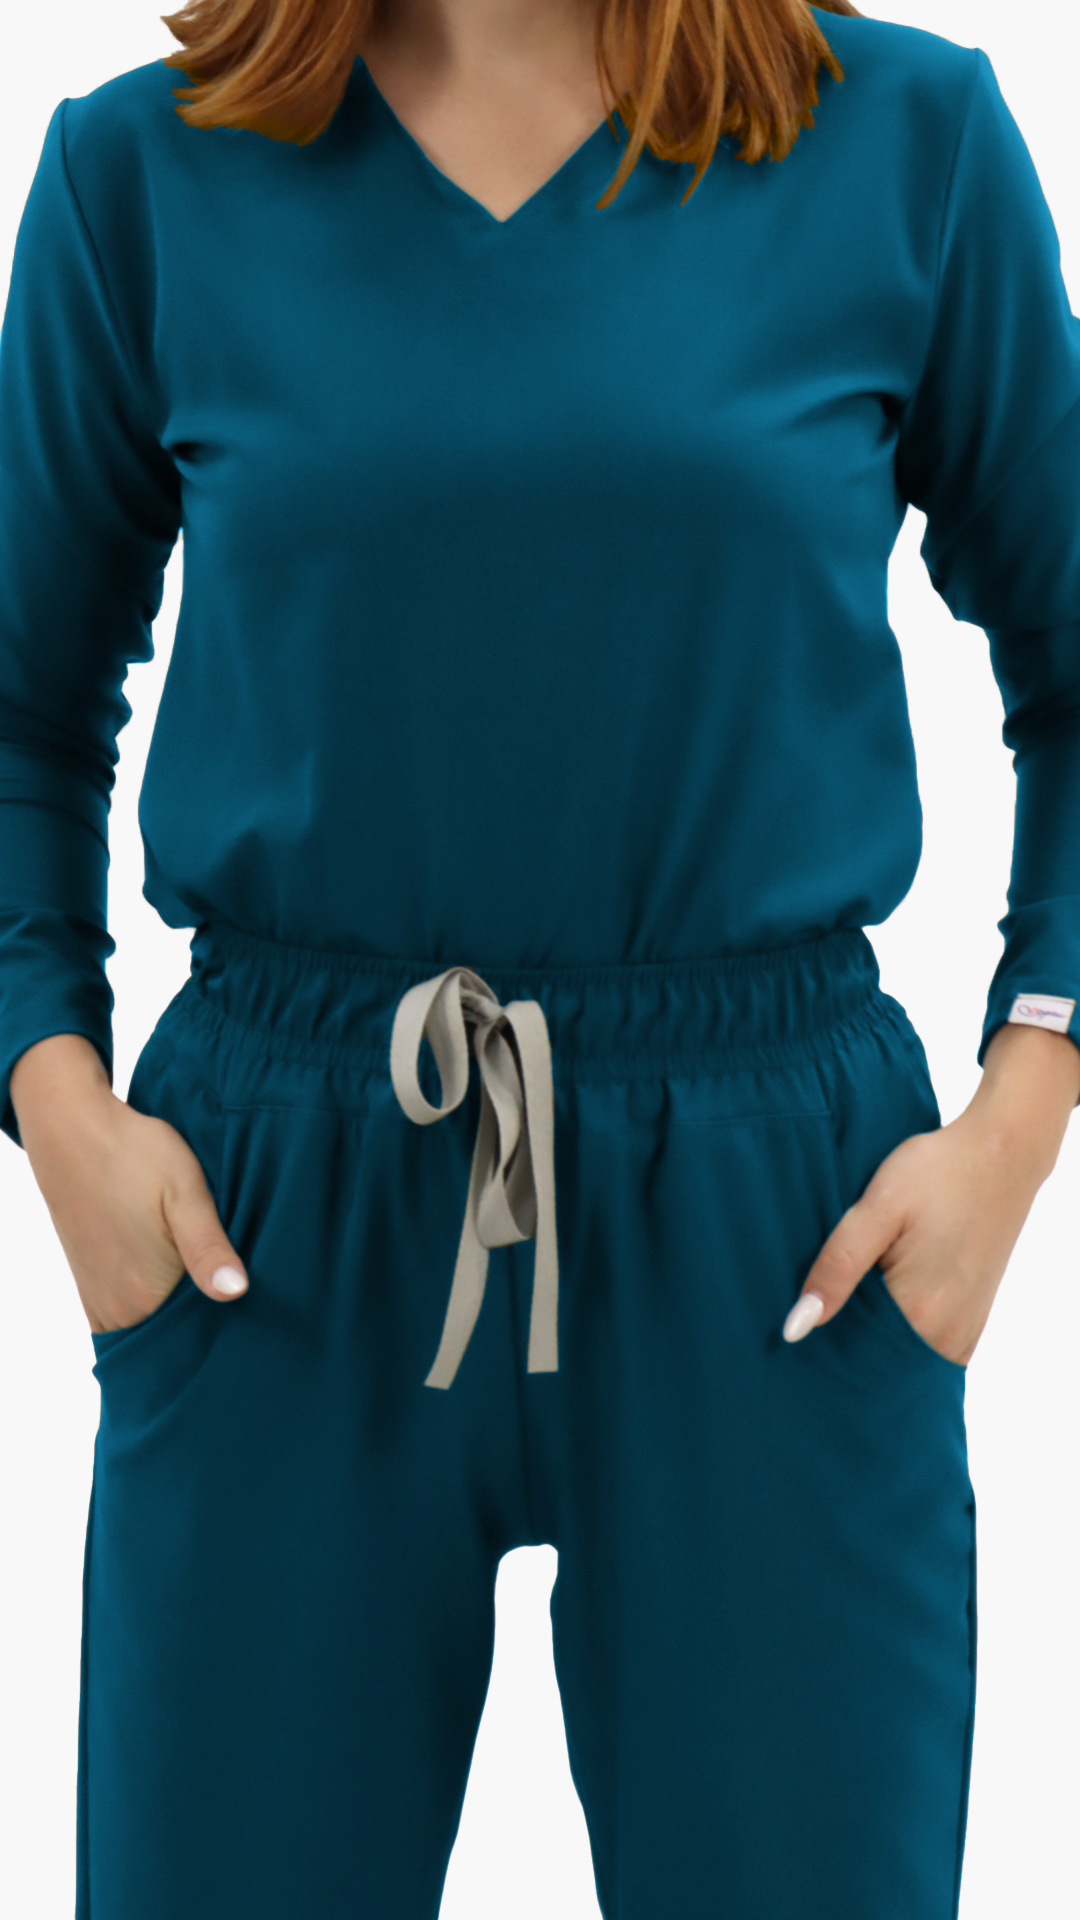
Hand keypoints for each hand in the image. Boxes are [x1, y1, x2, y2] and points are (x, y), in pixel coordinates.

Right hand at [10, 1033, 247, 1335]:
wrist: (75, 1129)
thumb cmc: (135, 1155)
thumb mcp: (186, 1194)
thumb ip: (209, 1247)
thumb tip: (236, 1293)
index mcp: (140, 1297)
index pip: (193, 1344)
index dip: (225, 1332)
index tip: (252, 1315)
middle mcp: (114, 1310)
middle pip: (171, 1341)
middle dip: (204, 1326)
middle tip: (235, 1293)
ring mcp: (97, 1298)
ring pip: (150, 1326)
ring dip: (177, 1313)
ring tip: (208, 1282)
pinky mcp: (89, 1282)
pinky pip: (130, 1310)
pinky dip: (153, 1302)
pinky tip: (176, 1274)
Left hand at [783, 1022, 1079, 1365]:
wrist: (1000, 1154)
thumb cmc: (936, 1174)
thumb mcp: (876, 1210)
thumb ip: (837, 1268)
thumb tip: (796, 1328)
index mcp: (922, 1316)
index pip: (853, 1363)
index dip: (820, 1348)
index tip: (798, 1322)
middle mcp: (949, 1336)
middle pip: (878, 1364)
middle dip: (844, 1345)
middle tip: (818, 1303)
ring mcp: (966, 1330)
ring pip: (902, 1355)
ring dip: (871, 1336)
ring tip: (849, 1294)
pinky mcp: (973, 1317)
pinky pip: (925, 1344)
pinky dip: (899, 1330)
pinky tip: (879, 1295)